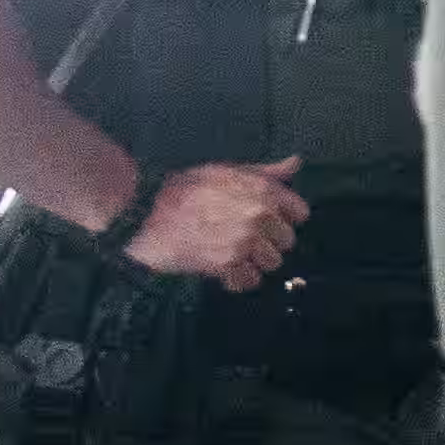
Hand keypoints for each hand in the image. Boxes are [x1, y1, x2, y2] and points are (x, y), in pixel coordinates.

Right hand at [125, 156, 306, 289]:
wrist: (145, 212)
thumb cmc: (184, 189)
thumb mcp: (226, 171)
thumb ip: (265, 172)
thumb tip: (295, 163)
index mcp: (263, 190)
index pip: (300, 213)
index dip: (284, 219)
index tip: (268, 222)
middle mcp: (260, 215)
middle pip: (286, 241)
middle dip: (269, 243)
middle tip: (245, 240)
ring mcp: (245, 240)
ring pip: (271, 263)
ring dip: (254, 263)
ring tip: (233, 255)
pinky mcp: (226, 264)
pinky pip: (248, 281)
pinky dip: (238, 280)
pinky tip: (224, 271)